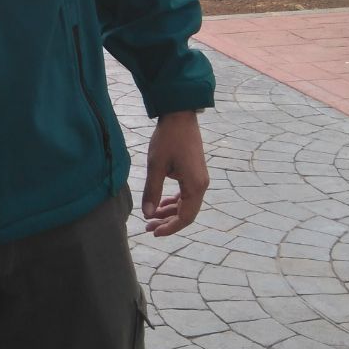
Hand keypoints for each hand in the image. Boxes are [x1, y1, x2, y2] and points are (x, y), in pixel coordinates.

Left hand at [142, 110, 208, 236]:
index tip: (154, 232)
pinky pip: (186, 194)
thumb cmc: (168, 139)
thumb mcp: (156, 166)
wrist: (179, 116)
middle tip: (148, 227)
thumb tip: (147, 214)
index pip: (186, 217)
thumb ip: (152, 192)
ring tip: (151, 217)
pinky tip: (161, 204)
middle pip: (187, 213)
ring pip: (186, 204)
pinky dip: (174, 201)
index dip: (170, 228)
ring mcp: (199, 179)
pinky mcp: (194, 173)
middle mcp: (201, 185)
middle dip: (168, 222)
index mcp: (195, 185)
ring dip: (170, 212)